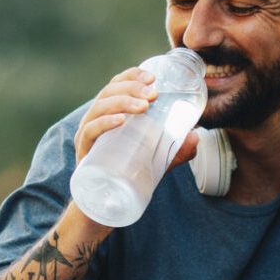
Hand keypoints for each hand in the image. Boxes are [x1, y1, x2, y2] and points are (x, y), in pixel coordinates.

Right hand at [73, 68, 200, 168]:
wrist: (102, 204)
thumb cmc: (125, 174)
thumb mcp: (153, 159)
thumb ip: (175, 150)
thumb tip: (195, 137)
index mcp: (108, 113)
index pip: (116, 85)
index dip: (132, 76)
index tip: (153, 77)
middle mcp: (95, 119)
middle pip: (109, 92)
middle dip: (132, 88)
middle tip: (153, 95)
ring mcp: (87, 135)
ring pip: (99, 107)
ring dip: (122, 102)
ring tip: (144, 107)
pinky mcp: (83, 152)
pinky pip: (91, 131)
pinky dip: (104, 123)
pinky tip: (120, 121)